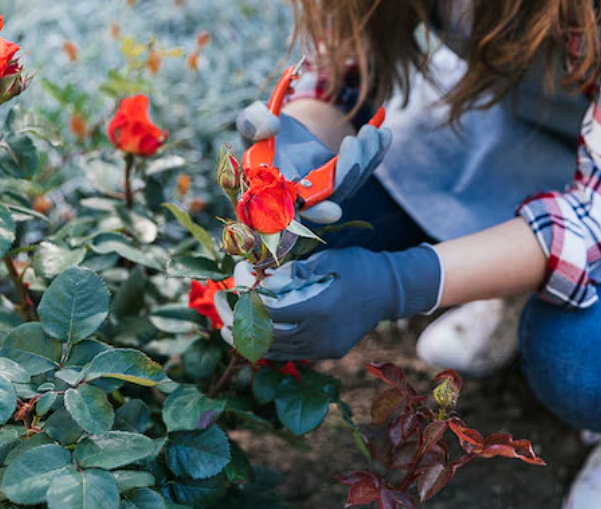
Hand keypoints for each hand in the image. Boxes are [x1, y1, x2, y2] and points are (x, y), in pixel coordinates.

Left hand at [219, 245, 442, 359]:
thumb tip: (261, 281)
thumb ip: (293, 272)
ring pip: (277, 351)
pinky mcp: (328, 353)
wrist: (392, 290)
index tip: (236, 287)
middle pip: (267, 337)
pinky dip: (272, 344)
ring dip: (251, 338)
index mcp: (318, 308)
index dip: (248, 301)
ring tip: (230, 326)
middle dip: (240, 324)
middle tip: (221, 312)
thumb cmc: (359, 266)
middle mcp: (320, 334)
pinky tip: (257, 332)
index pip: (269, 312)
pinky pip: (292, 353)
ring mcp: (325, 348)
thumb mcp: (325, 259)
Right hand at [236, 101, 392, 223]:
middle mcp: (302, 199)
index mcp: (274, 193)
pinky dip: (375, 153)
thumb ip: (253, 123)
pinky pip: (363, 171)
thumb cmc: (262, 130)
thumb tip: (272, 127)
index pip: (293, 213)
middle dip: (347, 174)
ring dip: (365, 159)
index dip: (311, 215)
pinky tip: (383, 133)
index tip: (331, 210)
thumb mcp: (252, 121)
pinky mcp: (342, 180)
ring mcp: (325, 191)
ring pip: (351, 184)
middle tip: (353, 142)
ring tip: (371, 130)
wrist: (282, 126)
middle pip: (331, 199)